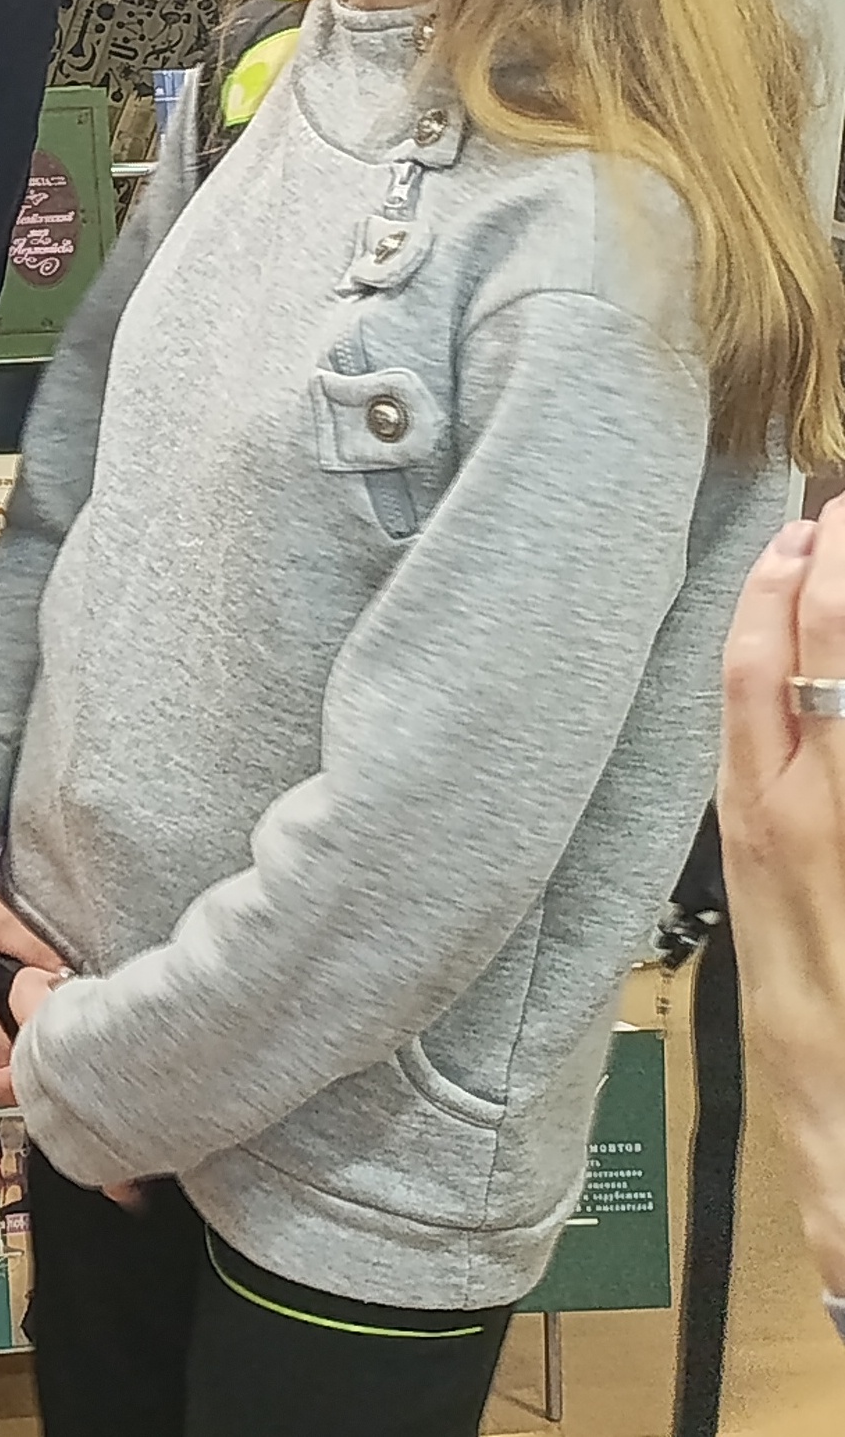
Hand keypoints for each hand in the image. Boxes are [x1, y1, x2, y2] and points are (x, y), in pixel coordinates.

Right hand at [720, 514, 844, 1296]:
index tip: (794, 539)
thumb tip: (781, 732)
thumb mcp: (775, 922)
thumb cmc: (812, 1041)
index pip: (746, 681)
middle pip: (815, 665)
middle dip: (836, 579)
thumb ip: (783, 829)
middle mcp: (806, 821)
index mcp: (755, 831)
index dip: (766, 600)